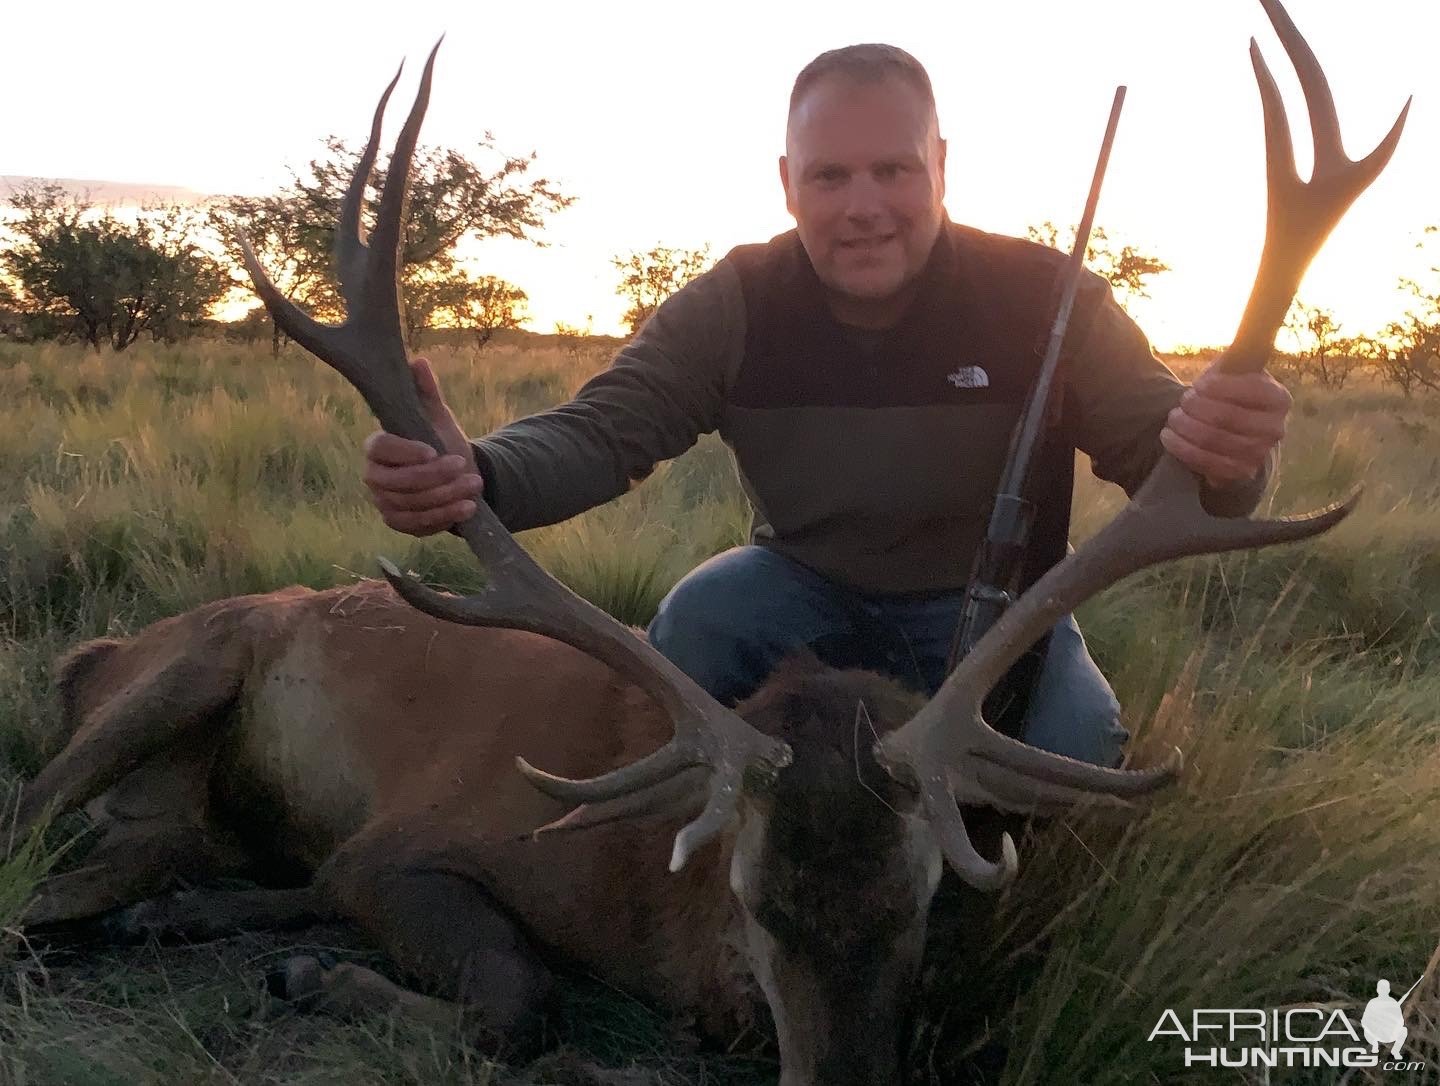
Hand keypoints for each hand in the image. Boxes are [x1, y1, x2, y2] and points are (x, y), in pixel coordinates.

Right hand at [362, 357, 483, 536]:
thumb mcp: (437, 417)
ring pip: (412, 504)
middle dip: (434, 477)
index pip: (381, 448)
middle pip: (398, 482)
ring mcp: (384, 503)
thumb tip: (418, 362)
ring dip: (446, 496)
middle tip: (463, 466)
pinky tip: (468, 507)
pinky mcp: (399, 523)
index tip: (434, 450)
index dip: (406, 452)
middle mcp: (374, 477)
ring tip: (474, 485)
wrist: (456, 476)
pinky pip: (419, 524)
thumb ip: (426, 392)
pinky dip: (446, 516)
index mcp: (377, 447)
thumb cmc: (441, 442)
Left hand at [1159, 365, 1289, 489]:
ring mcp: (1260, 453)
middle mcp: (1276, 428)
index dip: (1218, 387)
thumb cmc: (1230, 396)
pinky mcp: (1241, 472)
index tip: (1199, 385)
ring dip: (1185, 427)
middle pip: (1226, 417)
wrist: (1233, 435)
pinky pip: (1206, 462)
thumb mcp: (1234, 373)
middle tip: (1180, 402)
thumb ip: (1236, 355)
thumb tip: (1249, 322)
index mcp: (1279, 398)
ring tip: (1172, 418)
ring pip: (1213, 440)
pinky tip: (1169, 437)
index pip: (1250, 389)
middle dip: (1195, 408)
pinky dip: (1182, 448)